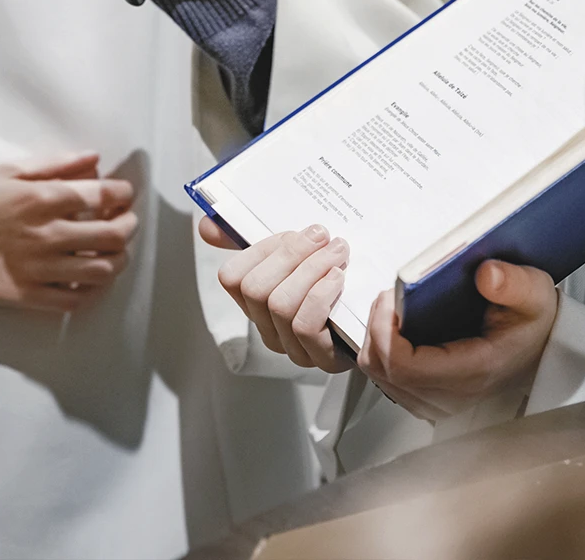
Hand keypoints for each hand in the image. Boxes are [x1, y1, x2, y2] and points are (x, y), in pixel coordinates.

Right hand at [0, 154, 138, 311]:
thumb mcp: (8, 171)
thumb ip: (56, 163)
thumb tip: (94, 158)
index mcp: (44, 199)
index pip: (105, 196)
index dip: (124, 194)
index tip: (123, 194)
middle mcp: (49, 234)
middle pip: (114, 235)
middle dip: (129, 226)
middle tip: (125, 221)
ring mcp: (41, 269)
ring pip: (103, 270)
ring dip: (118, 259)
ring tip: (114, 250)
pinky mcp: (31, 296)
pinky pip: (76, 299)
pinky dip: (92, 289)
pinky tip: (88, 276)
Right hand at [203, 218, 353, 372]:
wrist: (377, 320)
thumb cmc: (334, 284)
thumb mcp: (299, 256)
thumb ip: (257, 239)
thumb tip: (207, 225)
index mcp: (255, 302)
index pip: (232, 277)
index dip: (261, 249)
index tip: (295, 232)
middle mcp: (268, 327)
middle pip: (256, 289)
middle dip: (292, 254)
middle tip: (323, 236)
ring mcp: (292, 348)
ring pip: (281, 305)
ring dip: (312, 270)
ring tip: (338, 253)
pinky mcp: (321, 359)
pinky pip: (306, 326)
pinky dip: (322, 295)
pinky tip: (339, 279)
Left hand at [355, 261, 557, 420]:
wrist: (538, 347)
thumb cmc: (530, 322)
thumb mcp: (534, 293)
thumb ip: (514, 283)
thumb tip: (487, 275)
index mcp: (472, 372)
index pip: (403, 366)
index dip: (385, 329)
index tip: (392, 298)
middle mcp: (449, 396)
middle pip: (381, 368)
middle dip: (376, 325)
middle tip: (393, 296)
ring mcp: (434, 402)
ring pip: (377, 374)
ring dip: (376, 336)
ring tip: (395, 309)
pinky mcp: (424, 399)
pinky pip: (383, 377)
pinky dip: (382, 348)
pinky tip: (399, 327)